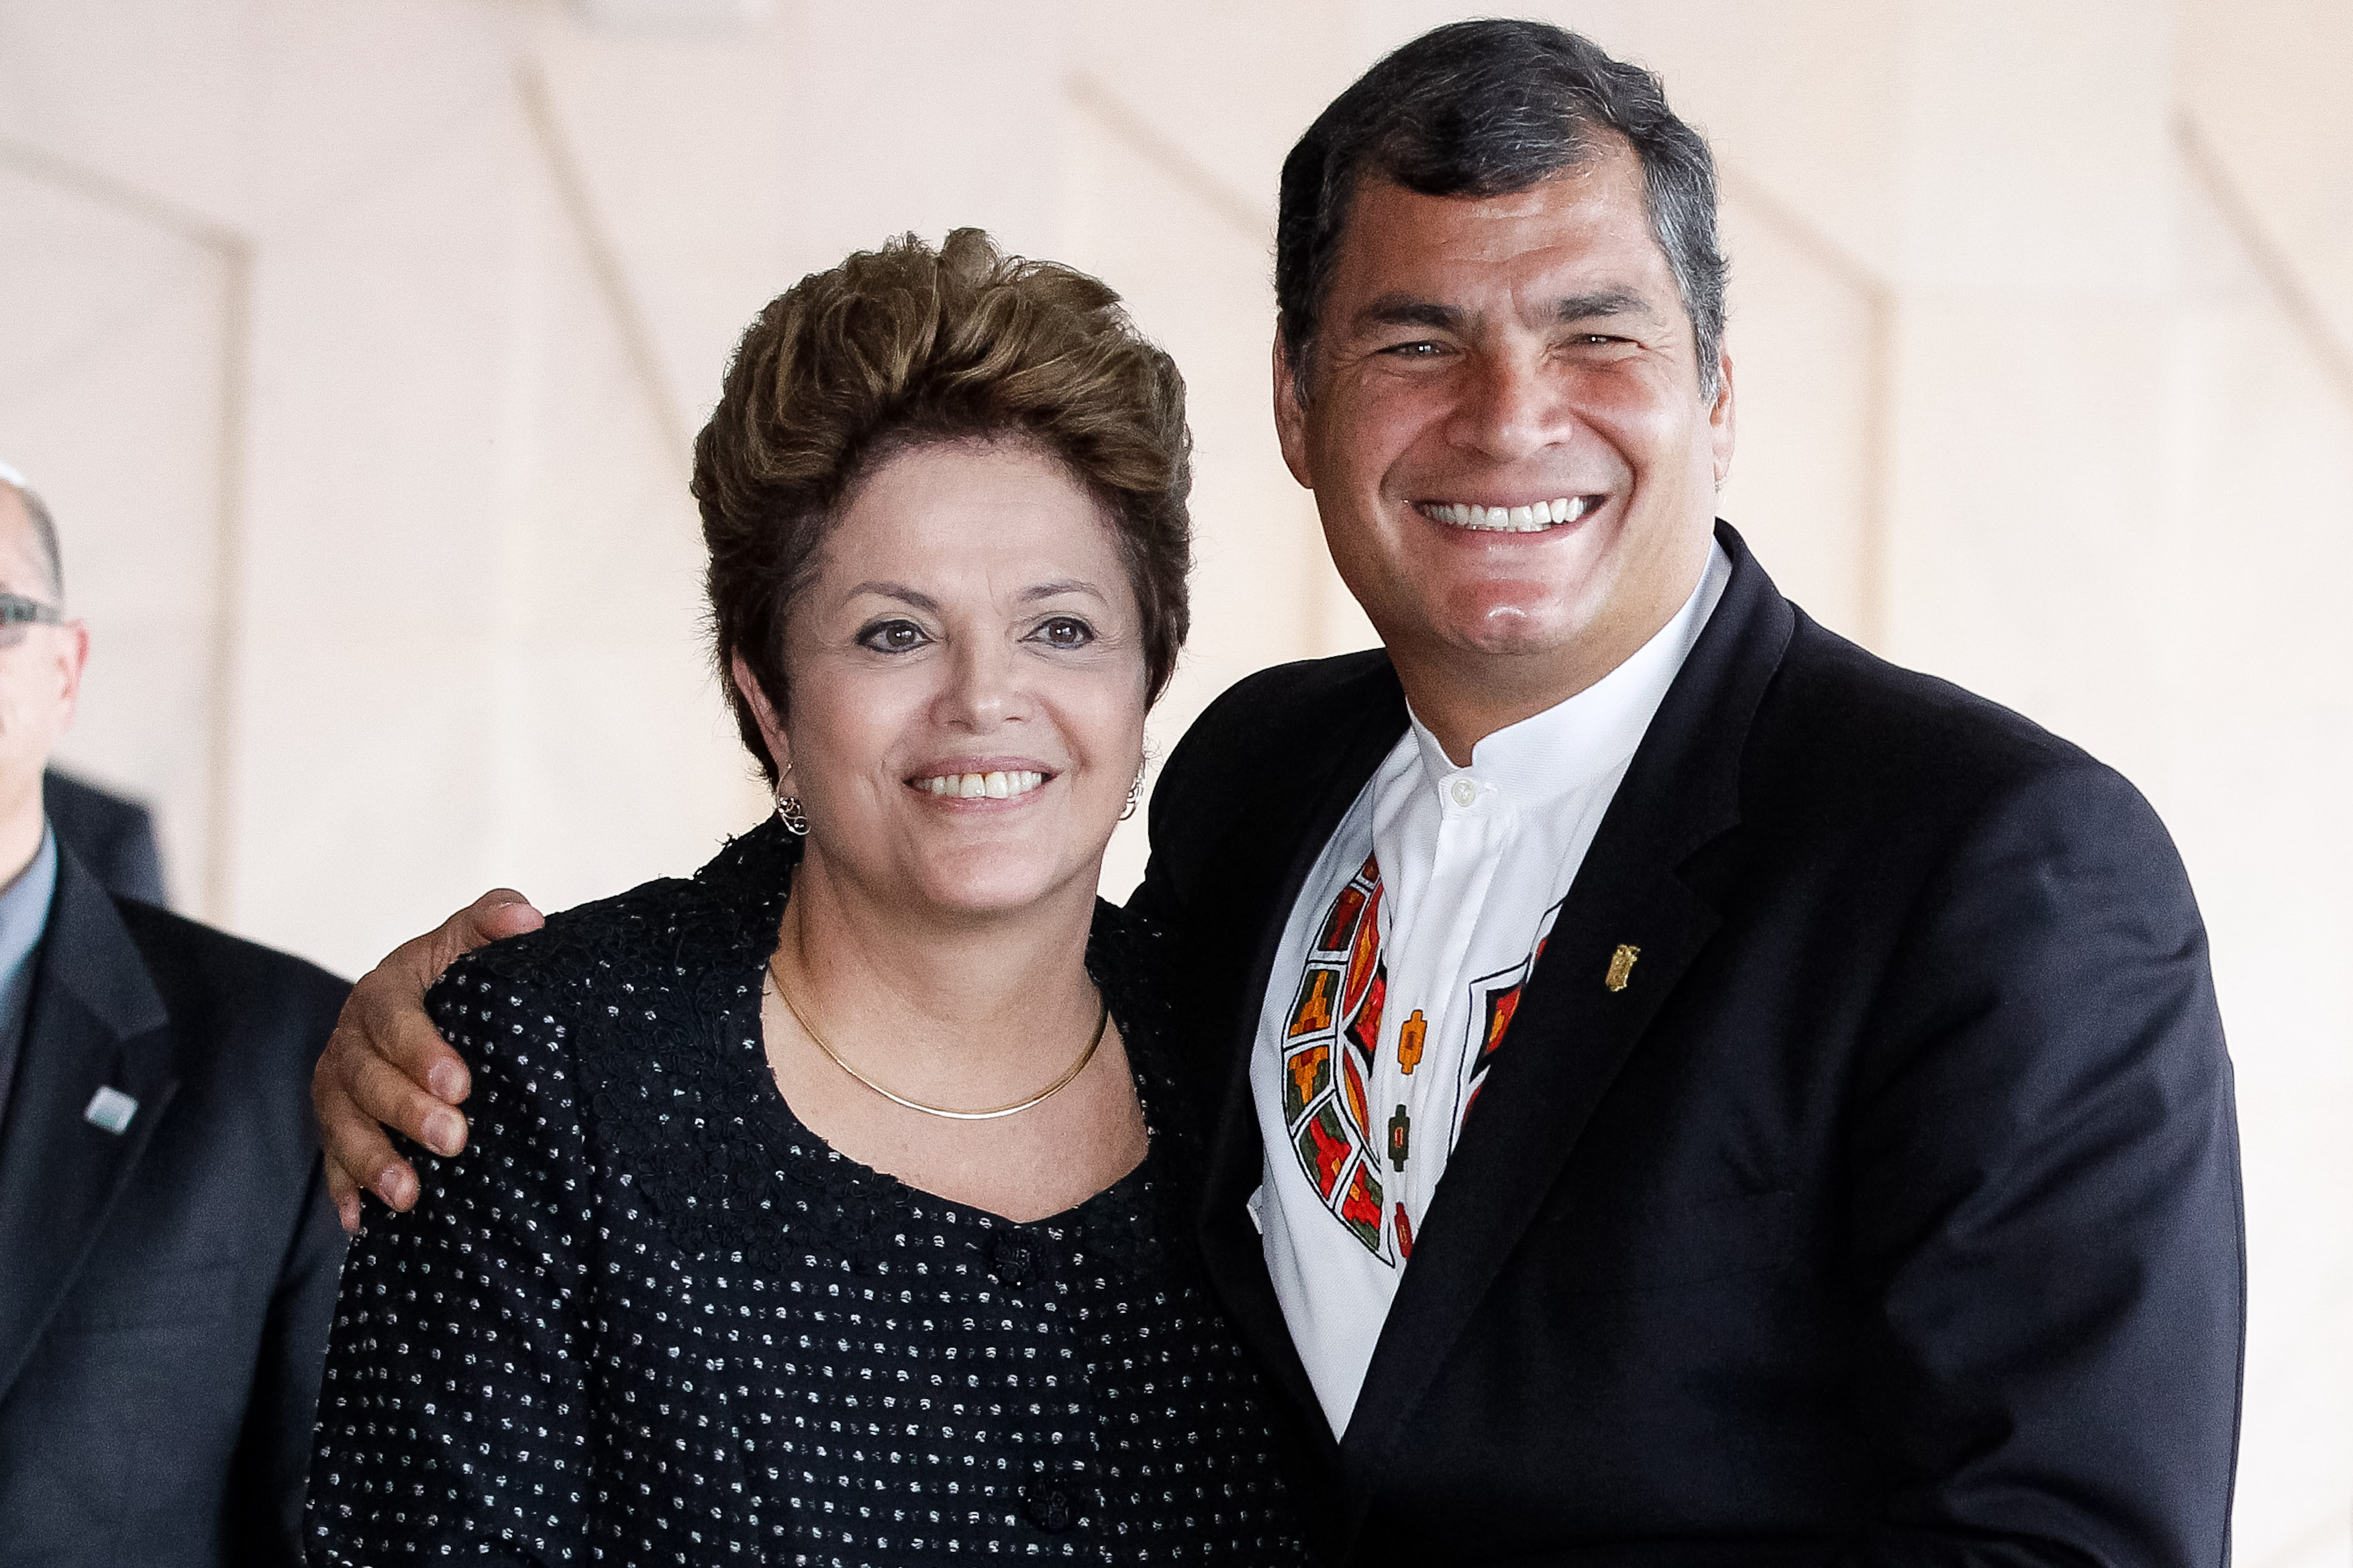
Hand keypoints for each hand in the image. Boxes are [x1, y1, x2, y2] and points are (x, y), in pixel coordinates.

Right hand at [313, 889, 545, 1231]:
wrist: (430, 1006)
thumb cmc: (461, 973)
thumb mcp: (473, 939)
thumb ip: (494, 918)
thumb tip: (526, 920)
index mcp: (384, 990)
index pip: (392, 1016)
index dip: (419, 1050)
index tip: (460, 1083)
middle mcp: (350, 1038)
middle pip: (364, 1077)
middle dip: (405, 1111)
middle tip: (453, 1140)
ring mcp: (337, 1084)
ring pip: (341, 1124)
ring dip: (371, 1161)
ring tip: (409, 1195)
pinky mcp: (337, 1123)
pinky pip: (331, 1160)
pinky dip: (343, 1191)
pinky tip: (362, 1223)